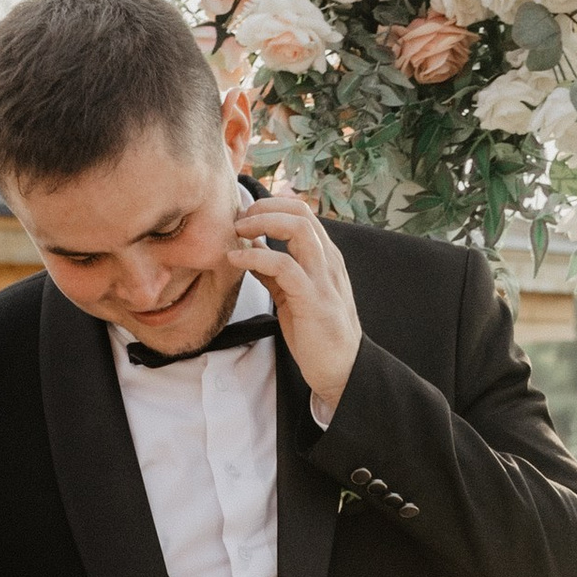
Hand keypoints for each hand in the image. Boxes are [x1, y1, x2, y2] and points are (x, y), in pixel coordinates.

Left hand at [233, 184, 362, 415]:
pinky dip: (255, 257)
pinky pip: (283, 265)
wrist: (340, 370)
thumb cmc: (316, 334)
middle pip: (300, 212)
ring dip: (262, 224)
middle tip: (238, 220)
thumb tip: (251, 249)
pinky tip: (236, 260)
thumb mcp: (292, 295)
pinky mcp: (313, 299)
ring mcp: (323, 278)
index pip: (302, 213)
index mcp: (325, 258)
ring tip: (237, 232)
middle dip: (264, 208)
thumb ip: (274, 272)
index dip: (271, 206)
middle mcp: (328, 261)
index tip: (245, 216)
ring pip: (298, 229)